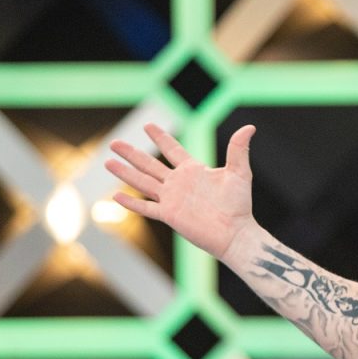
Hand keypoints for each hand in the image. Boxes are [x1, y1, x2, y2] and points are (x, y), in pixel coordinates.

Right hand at [105, 122, 257, 259]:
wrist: (236, 232)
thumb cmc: (240, 205)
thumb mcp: (239, 173)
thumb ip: (238, 149)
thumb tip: (250, 127)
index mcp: (193, 170)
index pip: (172, 150)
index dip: (160, 138)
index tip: (148, 126)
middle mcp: (179, 183)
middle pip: (149, 164)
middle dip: (132, 153)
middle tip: (114, 142)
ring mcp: (172, 199)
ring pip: (143, 182)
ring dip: (125, 172)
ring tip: (108, 162)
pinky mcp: (169, 215)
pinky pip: (146, 207)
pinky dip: (131, 202)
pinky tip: (115, 195)